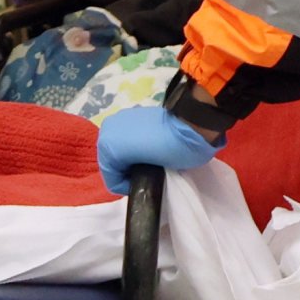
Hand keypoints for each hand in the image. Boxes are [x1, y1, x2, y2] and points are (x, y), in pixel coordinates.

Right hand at [95, 101, 220, 193]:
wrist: (193, 122)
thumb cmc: (171, 151)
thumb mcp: (150, 175)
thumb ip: (135, 180)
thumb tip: (139, 178)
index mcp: (107, 145)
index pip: (113, 180)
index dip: (129, 187)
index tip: (148, 185)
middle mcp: (108, 129)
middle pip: (114, 163)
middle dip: (129, 171)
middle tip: (150, 173)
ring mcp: (121, 118)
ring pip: (121, 151)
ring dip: (133, 158)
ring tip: (153, 160)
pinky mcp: (134, 113)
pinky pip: (129, 138)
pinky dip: (137, 145)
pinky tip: (152, 146)